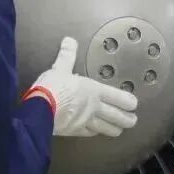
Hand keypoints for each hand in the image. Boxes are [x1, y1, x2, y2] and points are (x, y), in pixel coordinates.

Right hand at [24, 37, 138, 136]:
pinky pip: (90, 133)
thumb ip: (67, 55)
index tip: (134, 104)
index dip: (128, 102)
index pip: (118, 97)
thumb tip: (69, 41)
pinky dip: (95, 132)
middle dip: (127, 119)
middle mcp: (94, 107)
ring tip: (120, 130)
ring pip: (106, 128)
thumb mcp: (59, 68)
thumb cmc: (52, 88)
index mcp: (94, 90)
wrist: (39, 110)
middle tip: (132, 120)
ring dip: (115, 129)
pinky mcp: (75, 131)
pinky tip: (96, 132)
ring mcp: (86, 121)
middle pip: (116, 116)